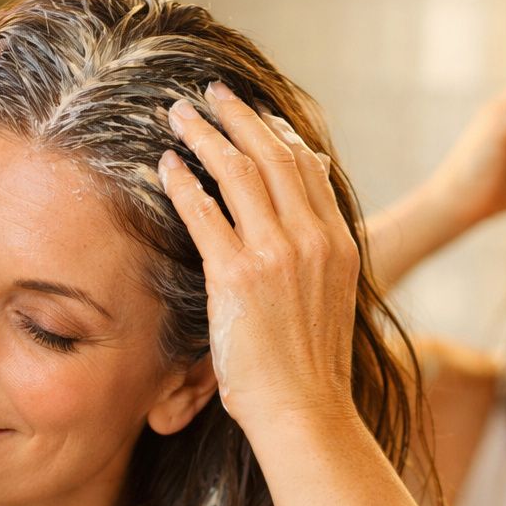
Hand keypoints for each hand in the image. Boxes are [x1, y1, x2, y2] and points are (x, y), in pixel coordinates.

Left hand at [158, 83, 358, 431]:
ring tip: (178, 116)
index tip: (254, 116)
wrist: (306, 411)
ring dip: (204, 136)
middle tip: (211, 94)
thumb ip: (318, 254)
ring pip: (237, 173)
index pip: (308, 168)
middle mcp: (312, 240)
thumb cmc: (311, 368)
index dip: (277, 134)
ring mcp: (276, 255)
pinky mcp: (237, 277)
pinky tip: (166, 165)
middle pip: (272, 156)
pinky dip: (183, 182)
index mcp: (339, 244)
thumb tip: (298, 230)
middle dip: (238, 117)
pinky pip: (204, 213)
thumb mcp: (332, 300)